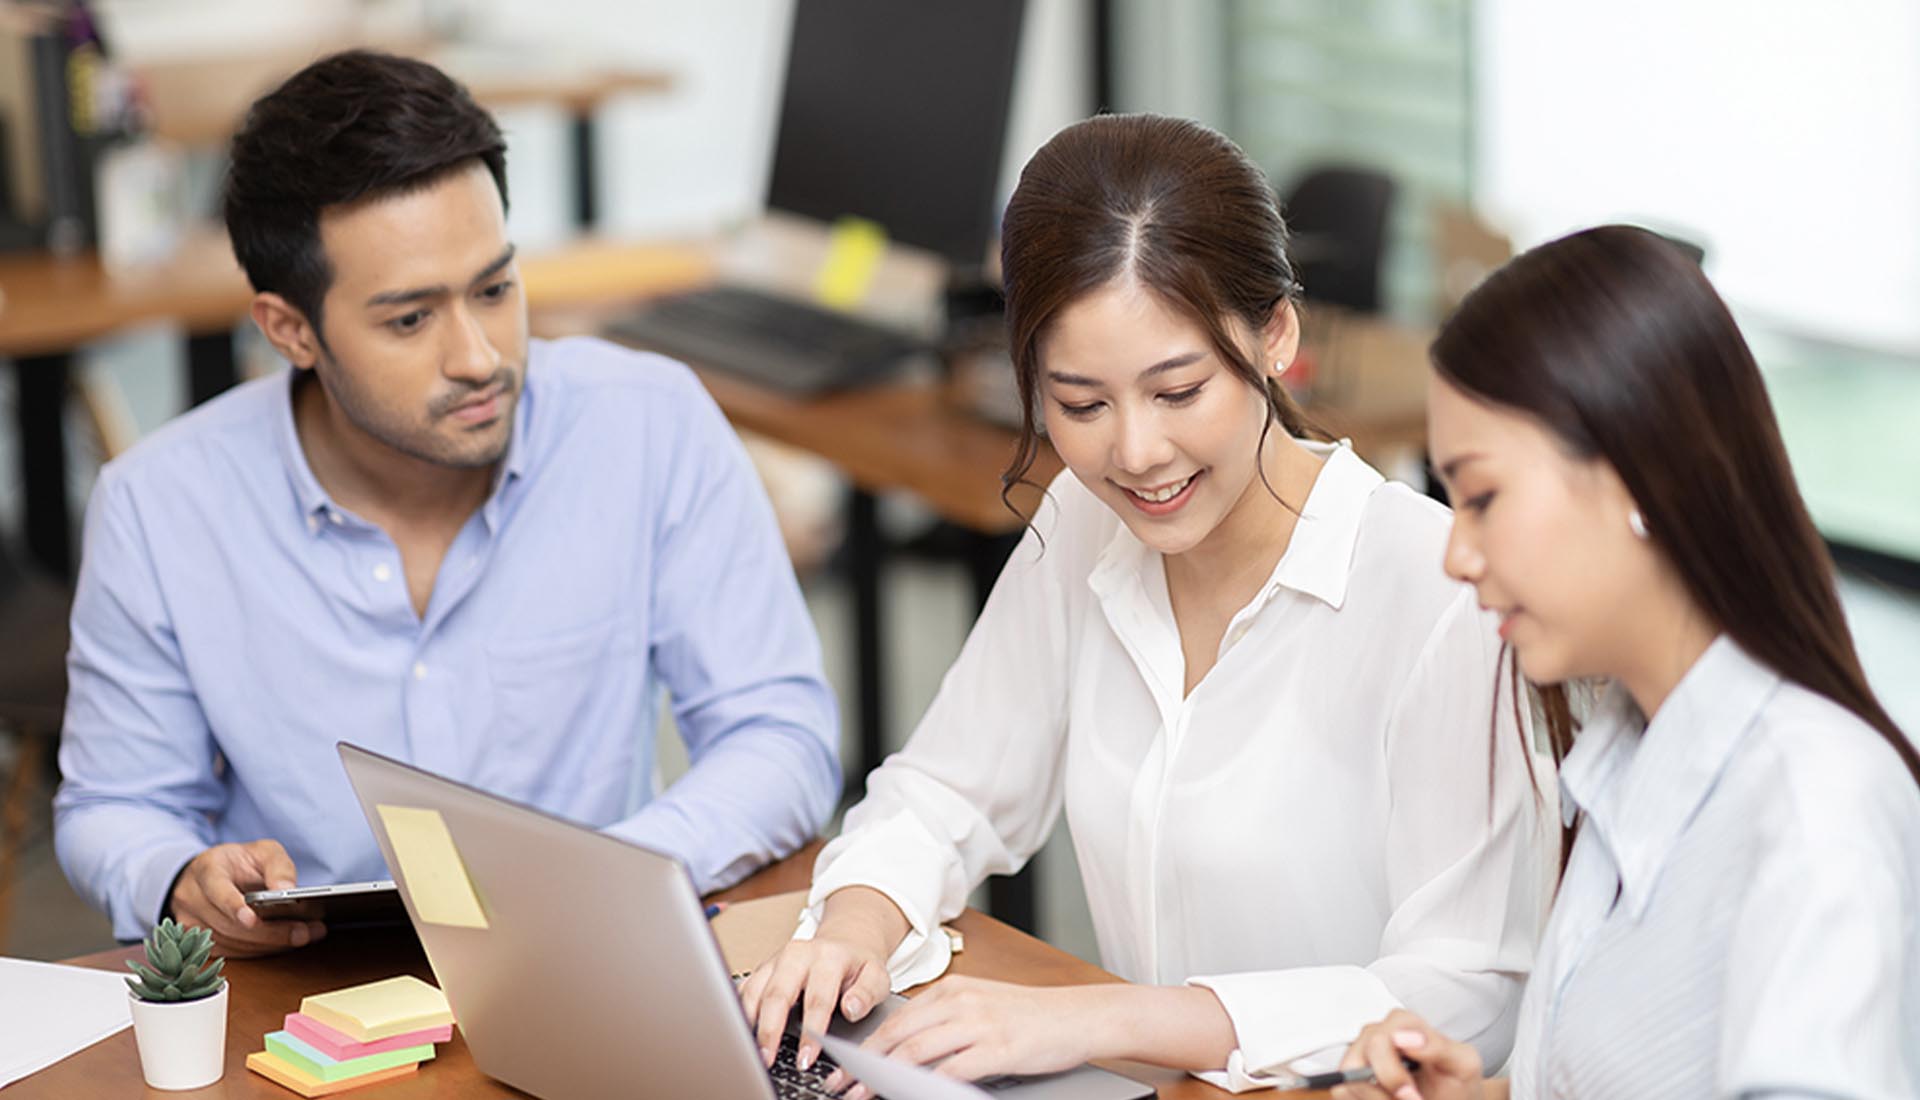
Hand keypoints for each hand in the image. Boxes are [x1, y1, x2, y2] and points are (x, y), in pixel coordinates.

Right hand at [167, 839, 325, 957]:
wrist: (214, 874)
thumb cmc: (240, 862)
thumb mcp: (263, 851)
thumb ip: (278, 867)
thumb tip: (287, 889)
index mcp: (206, 869)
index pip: (216, 890)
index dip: (233, 906)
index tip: (252, 919)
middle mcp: (192, 897)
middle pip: (228, 924)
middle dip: (269, 931)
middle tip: (304, 932)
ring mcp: (191, 922)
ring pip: (230, 942)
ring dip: (269, 943)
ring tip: (304, 936)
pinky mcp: (199, 942)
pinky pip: (230, 952)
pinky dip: (259, 950)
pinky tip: (284, 943)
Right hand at [736, 887, 903, 1075]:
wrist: (845, 943)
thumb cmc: (858, 966)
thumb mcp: (876, 976)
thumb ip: (867, 993)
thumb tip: (851, 1009)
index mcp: (828, 957)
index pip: (817, 998)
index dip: (811, 1032)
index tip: (806, 1058)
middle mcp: (798, 954)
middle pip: (777, 993)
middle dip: (770, 1030)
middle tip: (768, 1058)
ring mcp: (776, 960)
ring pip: (755, 990)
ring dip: (750, 1022)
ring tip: (753, 1050)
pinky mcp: (763, 968)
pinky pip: (744, 989)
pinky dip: (740, 1010)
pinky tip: (743, 1031)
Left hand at [840, 977, 1099, 1099]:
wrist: (1080, 1015)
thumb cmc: (1033, 1016)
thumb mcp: (983, 1006)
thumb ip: (946, 1021)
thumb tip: (907, 1050)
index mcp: (953, 989)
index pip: (897, 1020)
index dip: (866, 1047)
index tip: (844, 1067)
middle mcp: (961, 1002)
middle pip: (898, 1036)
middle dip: (864, 1066)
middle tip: (842, 1087)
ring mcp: (979, 1024)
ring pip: (916, 1052)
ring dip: (884, 1079)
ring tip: (864, 1097)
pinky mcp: (998, 1049)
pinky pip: (951, 1071)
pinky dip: (925, 1089)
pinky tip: (911, 1098)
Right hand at [1333, 1010, 1484, 1099]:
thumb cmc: (1457, 1083)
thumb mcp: (1463, 1065)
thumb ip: (1439, 1046)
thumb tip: (1403, 1037)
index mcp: (1403, 1023)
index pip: (1379, 1040)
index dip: (1392, 1073)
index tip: (1412, 1096)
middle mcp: (1376, 1035)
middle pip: (1358, 1061)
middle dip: (1385, 1089)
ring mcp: (1360, 1056)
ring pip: (1348, 1079)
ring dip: (1375, 1098)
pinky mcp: (1350, 1078)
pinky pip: (1344, 1092)